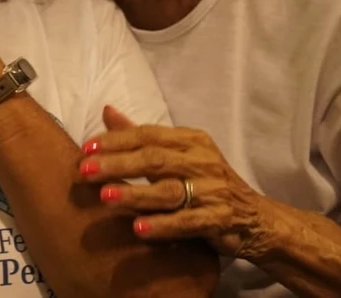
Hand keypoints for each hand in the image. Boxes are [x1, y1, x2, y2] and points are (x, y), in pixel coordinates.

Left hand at [78, 106, 272, 260]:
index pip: (148, 135)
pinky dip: (162, 225)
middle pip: (154, 159)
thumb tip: (106, 110)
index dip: (115, 140)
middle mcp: (203, 160)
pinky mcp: (221, 218)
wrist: (255, 218)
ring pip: (168, 190)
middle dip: (117, 165)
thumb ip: (141, 136)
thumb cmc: (206, 183)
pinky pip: (188, 221)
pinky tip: (137, 228)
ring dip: (135, 193)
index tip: (85, 149)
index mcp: (191, 140)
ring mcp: (214, 189)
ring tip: (105, 197)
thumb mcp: (178, 155)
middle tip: (85, 172)